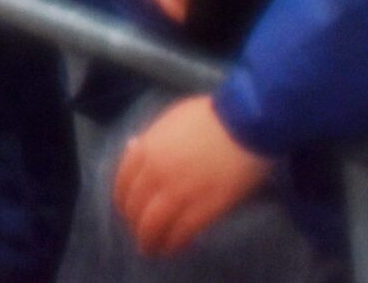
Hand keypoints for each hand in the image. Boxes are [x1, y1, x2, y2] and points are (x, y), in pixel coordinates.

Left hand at [115, 95, 270, 256]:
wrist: (245, 121)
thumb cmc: (212, 116)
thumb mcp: (171, 120)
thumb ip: (152, 137)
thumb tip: (134, 147)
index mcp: (146, 148)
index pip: (122, 183)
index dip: (123, 202)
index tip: (128, 211)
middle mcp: (156, 172)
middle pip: (135, 207)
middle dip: (135, 225)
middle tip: (141, 235)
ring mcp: (179, 191)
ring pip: (154, 224)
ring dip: (151, 241)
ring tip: (153, 250)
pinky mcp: (205, 207)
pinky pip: (182, 231)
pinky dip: (175, 243)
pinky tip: (175, 247)